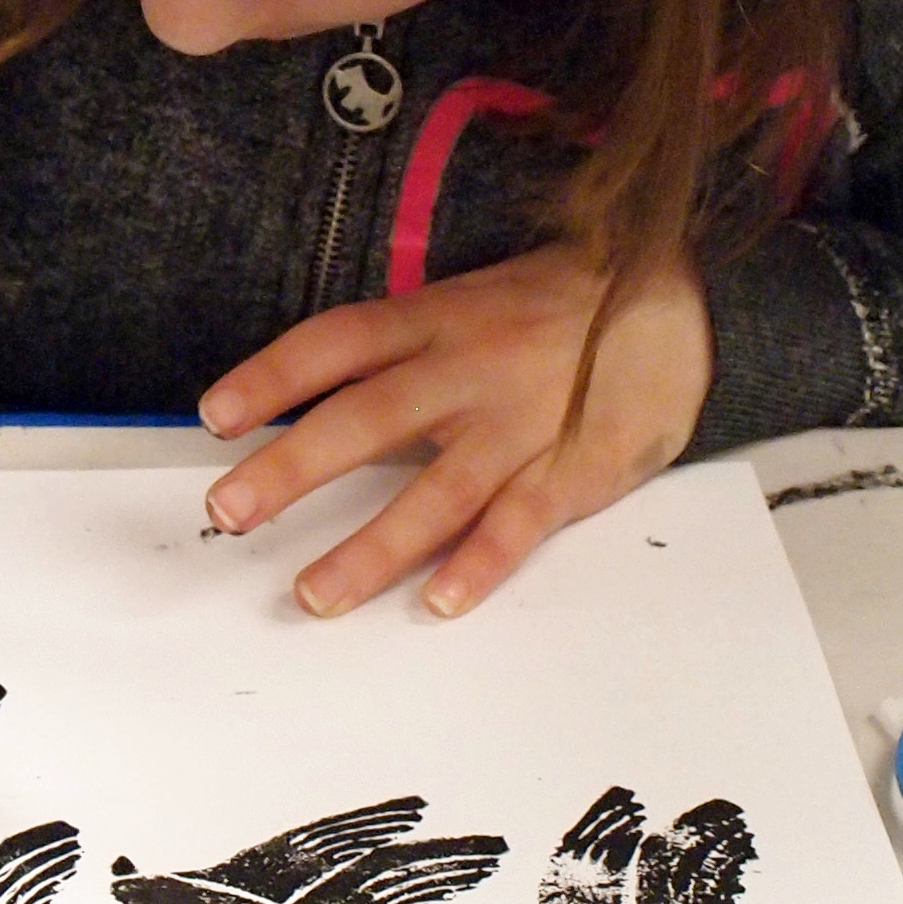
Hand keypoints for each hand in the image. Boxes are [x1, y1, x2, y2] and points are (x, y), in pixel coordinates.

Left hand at [195, 245, 712, 621]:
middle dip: (292, 468)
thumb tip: (315, 403)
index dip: (274, 378)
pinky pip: (521, 523)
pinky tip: (437, 602)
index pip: (339, 342)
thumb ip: (407, 349)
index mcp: (440, 319)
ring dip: (371, 548)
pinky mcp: (575, 469)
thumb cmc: (563, 307)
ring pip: (436, 491)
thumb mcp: (475, 301)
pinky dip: (480, 563)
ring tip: (315, 594)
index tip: (216, 415)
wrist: (686, 300)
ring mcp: (523, 424)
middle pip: (367, 418)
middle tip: (229, 512)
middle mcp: (471, 370)